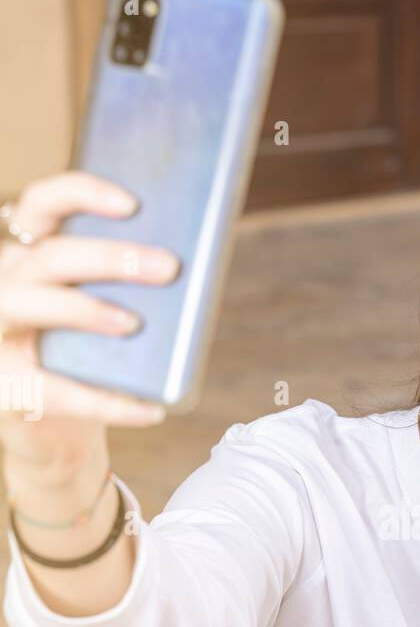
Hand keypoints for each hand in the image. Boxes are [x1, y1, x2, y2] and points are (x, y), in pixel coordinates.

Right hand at [0, 169, 179, 474]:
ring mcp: (1, 335)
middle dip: (110, 257)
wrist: (54, 433)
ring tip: (135, 324)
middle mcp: (7, 285)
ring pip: (34, 305)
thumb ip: (126, 289)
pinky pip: (58, 392)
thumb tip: (193, 270)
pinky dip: (109, 403)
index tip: (132, 203)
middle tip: (167, 266)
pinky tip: (153, 410)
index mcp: (30, 255)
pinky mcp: (8, 388)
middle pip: (51, 256)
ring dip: (86, 309)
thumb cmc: (86, 360)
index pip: (42, 204)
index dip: (81, 193)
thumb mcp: (100, 314)